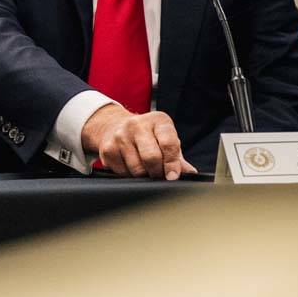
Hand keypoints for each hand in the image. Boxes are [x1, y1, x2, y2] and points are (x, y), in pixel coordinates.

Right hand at [81, 104, 197, 180]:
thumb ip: (178, 158)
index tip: (173, 176)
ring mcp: (120, 136)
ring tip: (145, 169)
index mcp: (158, 120)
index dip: (172, 164)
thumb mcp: (165, 140)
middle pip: (151, 157)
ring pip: (137, 169)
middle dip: (158, 172)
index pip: (169, 143)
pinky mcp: (107, 148)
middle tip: (160, 176)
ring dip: (144, 176)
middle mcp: (137, 124)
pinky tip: (130, 166)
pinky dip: (129, 175)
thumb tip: (190, 174)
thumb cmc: (148, 136)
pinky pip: (122, 172)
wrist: (115, 126)